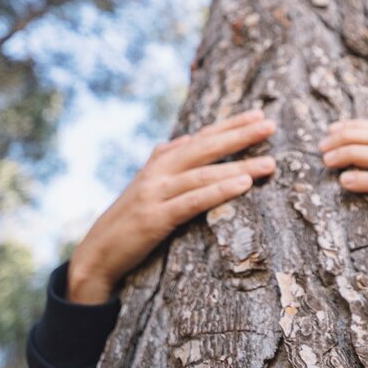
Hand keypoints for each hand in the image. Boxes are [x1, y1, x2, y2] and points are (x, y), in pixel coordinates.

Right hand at [67, 108, 276, 303]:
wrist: (97, 254)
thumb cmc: (127, 219)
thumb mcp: (143, 185)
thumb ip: (162, 162)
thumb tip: (181, 140)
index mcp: (159, 162)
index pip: (201, 137)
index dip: (229, 125)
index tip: (258, 114)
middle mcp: (158, 172)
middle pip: (205, 148)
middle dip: (240, 135)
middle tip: (270, 125)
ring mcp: (156, 194)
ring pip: (204, 174)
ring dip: (240, 166)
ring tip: (270, 163)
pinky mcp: (156, 219)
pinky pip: (193, 202)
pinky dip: (219, 191)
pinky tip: (243, 184)